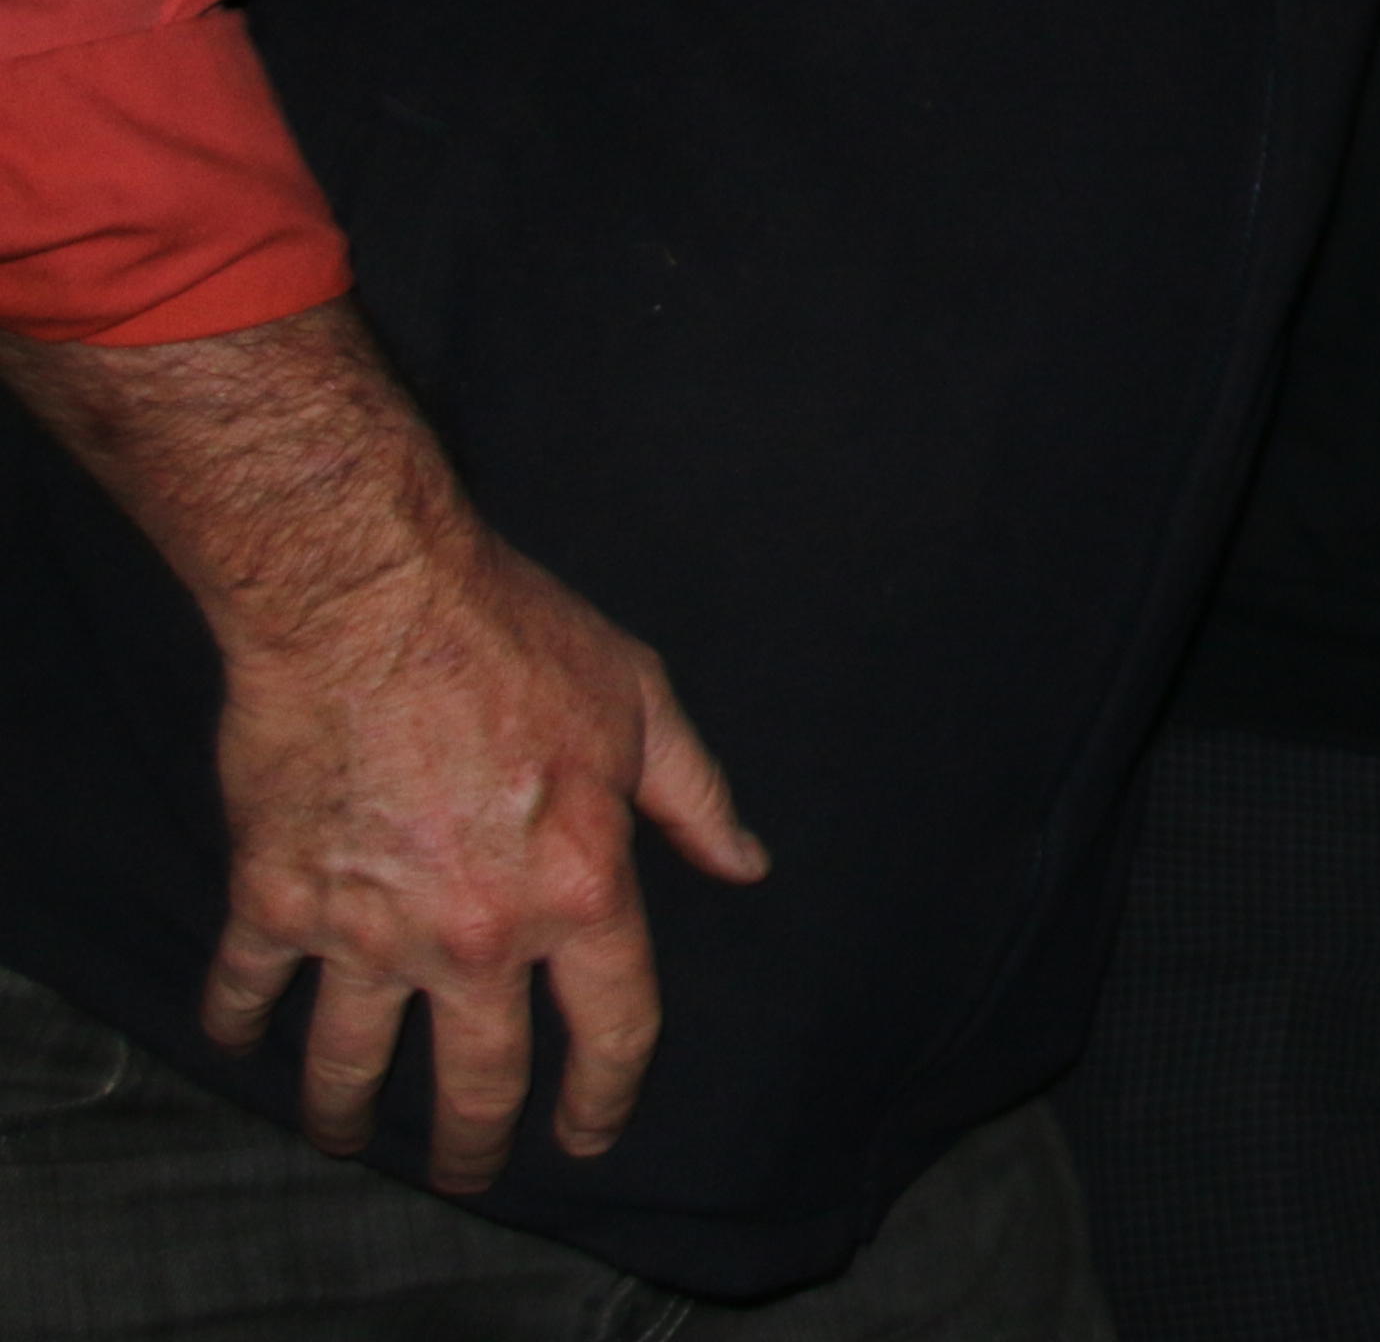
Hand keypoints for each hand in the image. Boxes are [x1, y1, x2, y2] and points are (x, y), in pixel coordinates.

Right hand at [206, 520, 767, 1188]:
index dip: (605, 1095)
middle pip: (480, 1080)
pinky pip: (247, 990)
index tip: (589, 1133)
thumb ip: (695, 799)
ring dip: (345, 1114)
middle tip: (468, 1174)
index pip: (613, 1030)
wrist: (370, 602)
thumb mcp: (642, 704)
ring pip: (351, 1063)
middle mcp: (478, 934)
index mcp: (581, 891)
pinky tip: (239, 1040)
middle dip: (475, 1142)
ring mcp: (368, 928)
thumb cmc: (516, 636)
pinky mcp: (275, 902)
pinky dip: (235, 1023)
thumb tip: (746, 865)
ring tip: (345, 1139)